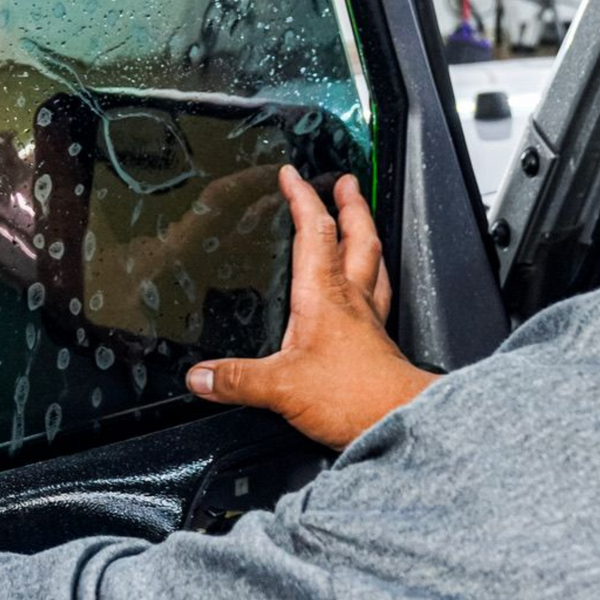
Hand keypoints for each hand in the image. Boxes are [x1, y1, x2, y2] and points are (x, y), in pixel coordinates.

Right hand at [186, 167, 432, 447]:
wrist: (398, 422)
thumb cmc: (353, 397)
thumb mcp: (280, 387)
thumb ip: (236, 380)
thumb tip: (200, 375)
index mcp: (324, 295)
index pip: (313, 231)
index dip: (302, 199)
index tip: (291, 176)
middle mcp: (351, 300)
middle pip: (357, 238)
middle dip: (349, 205)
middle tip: (345, 183)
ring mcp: (369, 321)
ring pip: (374, 264)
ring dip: (367, 237)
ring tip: (363, 224)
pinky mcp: (379, 344)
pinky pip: (379, 299)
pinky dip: (375, 283)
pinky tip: (370, 293)